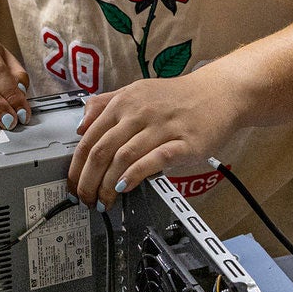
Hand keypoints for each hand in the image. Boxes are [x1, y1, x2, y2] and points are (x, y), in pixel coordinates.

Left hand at [67, 70, 242, 206]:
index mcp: (124, 102)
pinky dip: (135, 175)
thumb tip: (80, 125)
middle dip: (88, 181)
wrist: (220, 93)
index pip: (89, 138)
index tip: (73, 184)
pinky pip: (154, 159)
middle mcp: (139, 113)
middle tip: (85, 199)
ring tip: (103, 200)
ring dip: (107, 185)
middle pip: (101, 151)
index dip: (76, 167)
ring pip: (123, 157)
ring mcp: (162, 127)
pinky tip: (125, 187)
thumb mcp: (137, 91)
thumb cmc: (178, 97)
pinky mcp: (184, 142)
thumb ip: (106, 104)